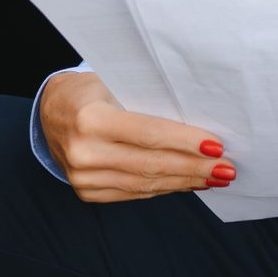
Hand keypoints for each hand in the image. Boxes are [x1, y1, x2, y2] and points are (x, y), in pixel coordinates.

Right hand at [39, 70, 235, 201]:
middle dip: (194, 167)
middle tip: (227, 168)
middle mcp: (83, 152)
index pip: (149, 134)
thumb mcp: (114, 84)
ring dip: (185, 182)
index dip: (186, 142)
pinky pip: (135, 193)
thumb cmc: (91, 91)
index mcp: (90, 118)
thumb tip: (198, 123)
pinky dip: (165, 189)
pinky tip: (187, 183)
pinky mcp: (87, 192)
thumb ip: (148, 103)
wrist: (51, 111)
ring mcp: (83, 177)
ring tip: (214, 177)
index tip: (217, 146)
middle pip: (151, 164)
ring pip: (146, 183)